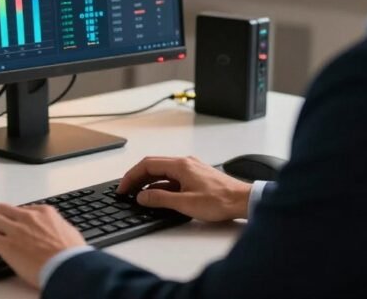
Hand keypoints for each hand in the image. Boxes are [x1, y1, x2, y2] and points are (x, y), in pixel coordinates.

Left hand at [0, 203, 85, 288]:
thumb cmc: (73, 256)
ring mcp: (17, 230)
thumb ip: (59, 229)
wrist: (70, 268)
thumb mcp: (70, 233)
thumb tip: (57, 232)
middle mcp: (29, 217)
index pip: (22, 209)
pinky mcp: (7, 245)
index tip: (10, 224)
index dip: (13, 218)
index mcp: (45, 213)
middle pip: (2, 209)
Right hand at [117, 156, 251, 221]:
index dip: (131, 176)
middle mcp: (185, 163)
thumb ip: (160, 199)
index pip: (147, 165)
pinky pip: (172, 177)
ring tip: (138, 194)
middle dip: (137, 177)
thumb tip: (142, 197)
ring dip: (149, 181)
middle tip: (126, 190)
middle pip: (153, 165)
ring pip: (163, 171)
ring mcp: (191, 169)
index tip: (123, 187)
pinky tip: (158, 196)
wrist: (243, 201)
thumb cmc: (220, 201)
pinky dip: (161, 184)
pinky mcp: (196, 176)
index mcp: (180, 165)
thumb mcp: (185, 203)